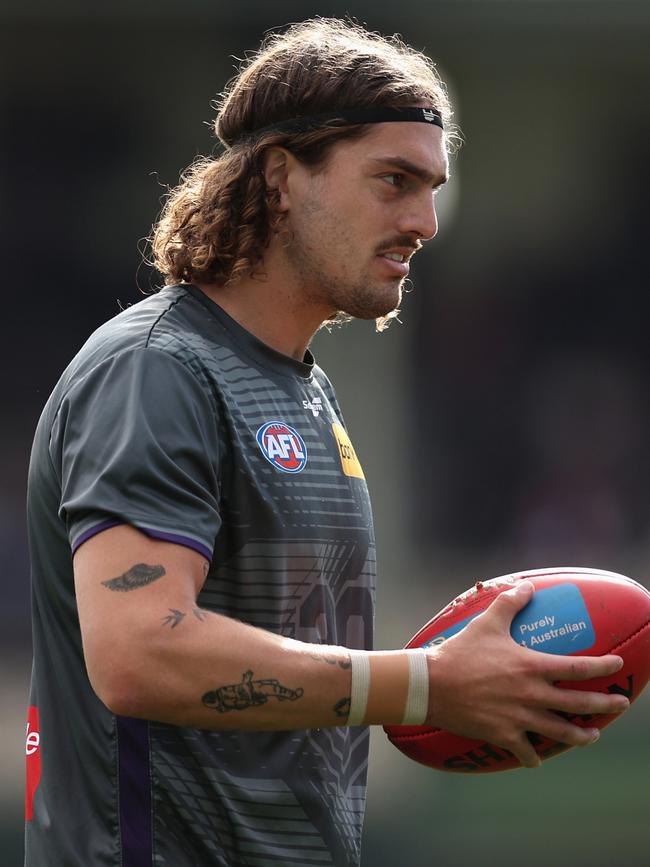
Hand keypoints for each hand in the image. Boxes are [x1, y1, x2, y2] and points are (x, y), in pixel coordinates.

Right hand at [425, 581, 628, 767]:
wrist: (432, 685)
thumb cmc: (460, 652)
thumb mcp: (487, 623)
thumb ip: (510, 603)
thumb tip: (527, 587)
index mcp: (532, 667)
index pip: (578, 667)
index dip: (602, 667)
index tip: (617, 665)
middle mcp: (532, 695)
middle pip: (579, 704)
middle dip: (606, 704)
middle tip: (621, 703)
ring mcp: (520, 719)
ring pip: (561, 733)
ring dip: (581, 736)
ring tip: (591, 736)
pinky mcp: (504, 736)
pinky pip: (527, 752)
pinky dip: (534, 756)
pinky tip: (537, 757)